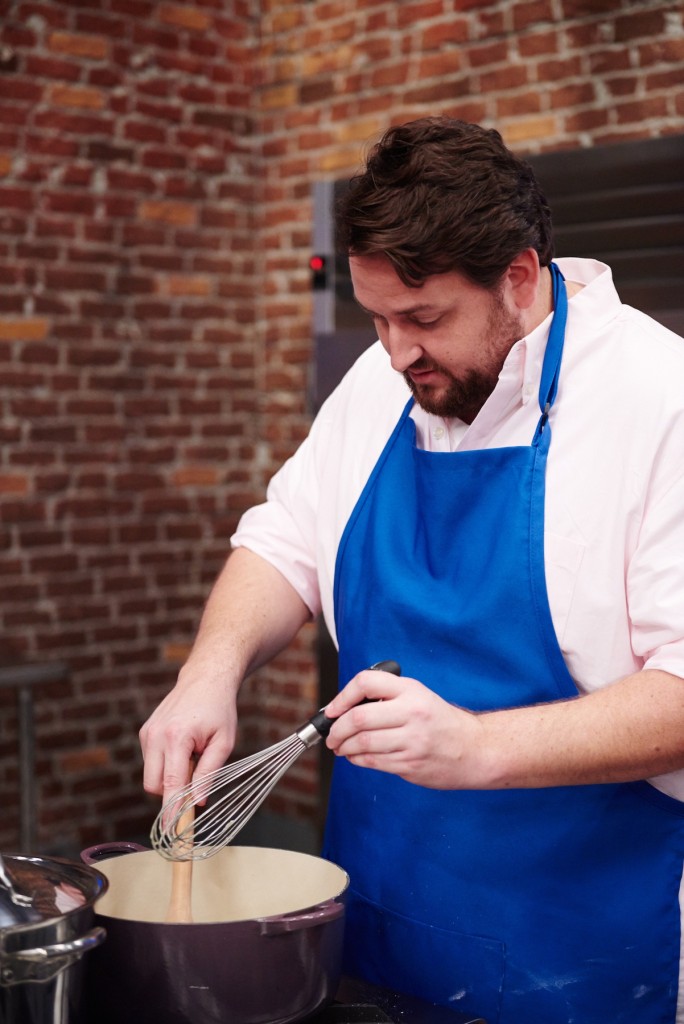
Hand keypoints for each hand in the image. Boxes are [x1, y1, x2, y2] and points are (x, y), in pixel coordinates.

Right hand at [139, 662, 237, 806]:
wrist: (205, 678)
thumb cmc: (219, 709)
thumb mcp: (223, 741)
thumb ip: (209, 773)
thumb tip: (199, 802)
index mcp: (177, 738)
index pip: (170, 784)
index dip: (172, 810)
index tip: (172, 831)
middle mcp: (156, 735)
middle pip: (153, 785)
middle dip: (171, 792)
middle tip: (196, 780)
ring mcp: (147, 733)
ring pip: (150, 776)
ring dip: (169, 777)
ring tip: (192, 756)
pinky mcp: (145, 732)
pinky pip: (151, 762)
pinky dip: (165, 764)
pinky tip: (183, 747)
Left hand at [324, 667, 482, 788]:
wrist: (474, 748)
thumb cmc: (440, 721)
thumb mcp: (418, 696)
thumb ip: (386, 697)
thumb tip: (345, 707)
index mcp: (410, 690)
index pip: (366, 682)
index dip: (342, 696)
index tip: (332, 709)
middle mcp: (411, 712)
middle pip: (358, 718)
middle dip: (336, 729)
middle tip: (331, 734)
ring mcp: (411, 740)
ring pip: (362, 743)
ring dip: (343, 746)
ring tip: (340, 747)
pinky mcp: (410, 763)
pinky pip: (372, 761)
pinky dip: (356, 759)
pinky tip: (354, 756)